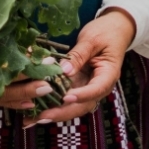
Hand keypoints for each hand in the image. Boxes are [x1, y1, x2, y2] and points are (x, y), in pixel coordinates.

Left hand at [0, 8, 136, 125]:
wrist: (114, 29)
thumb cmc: (106, 32)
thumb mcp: (91, 40)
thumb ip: (78, 55)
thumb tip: (63, 70)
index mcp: (108, 74)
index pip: (97, 89)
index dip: (81, 95)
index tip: (65, 98)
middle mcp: (98, 86)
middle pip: (83, 105)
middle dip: (63, 112)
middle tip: (43, 116)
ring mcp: (87, 87)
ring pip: (73, 106)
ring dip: (54, 113)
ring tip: (34, 119)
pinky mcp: (77, 85)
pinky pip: (65, 97)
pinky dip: (52, 104)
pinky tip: (35, 110)